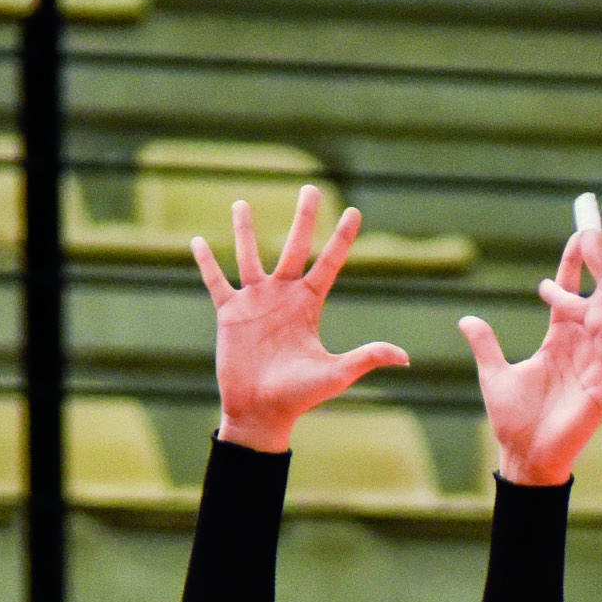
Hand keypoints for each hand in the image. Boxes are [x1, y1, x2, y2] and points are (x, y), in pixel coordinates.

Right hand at [193, 184, 406, 452]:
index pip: (329, 263)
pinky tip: (197, 241)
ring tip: (241, 203)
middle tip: (310, 188)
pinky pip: (216, 282)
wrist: (261, 412)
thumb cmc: (300, 397)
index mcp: (309, 305)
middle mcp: (283, 296)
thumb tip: (404, 357)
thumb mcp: (336, 374)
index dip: (341, 238)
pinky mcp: (230, 313)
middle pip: (295, 247)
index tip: (354, 211)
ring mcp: (255, 302)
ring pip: (249, 256)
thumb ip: (367, 358)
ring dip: (245, 230)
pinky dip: (206, 263)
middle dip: (303, 218)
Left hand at [459, 229, 601, 485]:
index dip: (571, 267)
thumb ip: (485, 345)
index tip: (578, 235)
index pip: (567, 295)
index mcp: (556, 342)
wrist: (528, 457)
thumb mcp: (494, 375)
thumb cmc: (512, 420)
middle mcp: (579, 349)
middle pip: (595, 301)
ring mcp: (594, 367)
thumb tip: (466, 319)